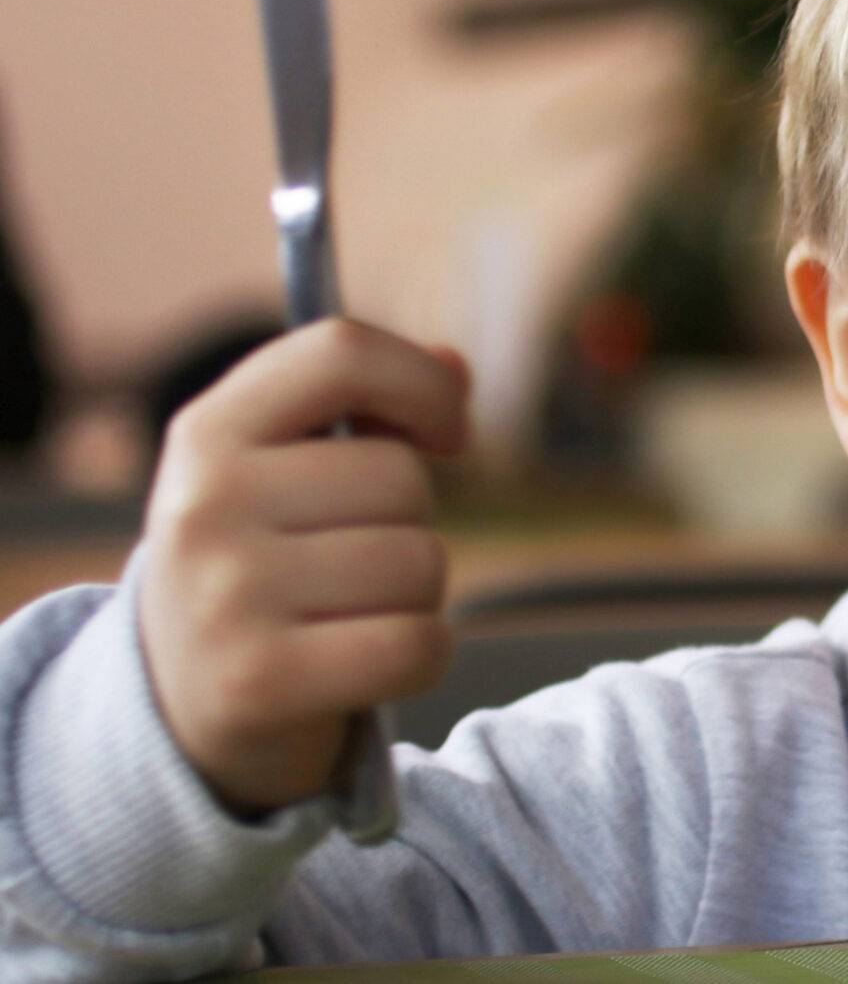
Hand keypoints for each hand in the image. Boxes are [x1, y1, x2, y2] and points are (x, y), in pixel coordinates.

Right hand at [135, 318, 470, 819]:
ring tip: (349, 613)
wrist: (176, 707)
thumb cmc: (263, 565)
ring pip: (420, 561)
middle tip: (349, 563)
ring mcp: (225, 595)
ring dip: (416, 594)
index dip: (423, 386)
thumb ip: (370, 405)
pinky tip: (368, 661)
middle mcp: (205, 505)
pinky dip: (422, 656)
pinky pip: (418, 645)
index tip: (445, 434)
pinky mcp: (258, 682)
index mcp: (207, 433)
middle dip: (410, 520)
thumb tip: (456, 368)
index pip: (341, 354)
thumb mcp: (285, 471)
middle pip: (402, 476)